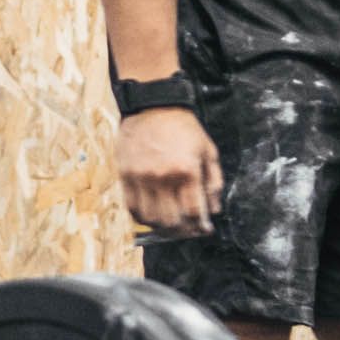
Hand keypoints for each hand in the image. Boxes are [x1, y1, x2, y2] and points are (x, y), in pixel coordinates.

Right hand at [117, 105, 224, 240]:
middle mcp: (163, 177)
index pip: (193, 211)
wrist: (152, 107)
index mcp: (186, 170)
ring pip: (151, 218)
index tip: (204, 229)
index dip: (200, 226)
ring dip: (163, 228)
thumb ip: (213, 182)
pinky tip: (152, 217)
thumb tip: (213, 210)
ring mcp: (141, 178)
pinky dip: (143, 218)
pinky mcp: (126, 176)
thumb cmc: (183, 128)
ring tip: (171, 227)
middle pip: (172, 220)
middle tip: (189, 231)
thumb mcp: (207, 150)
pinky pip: (132, 208)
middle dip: (183, 232)